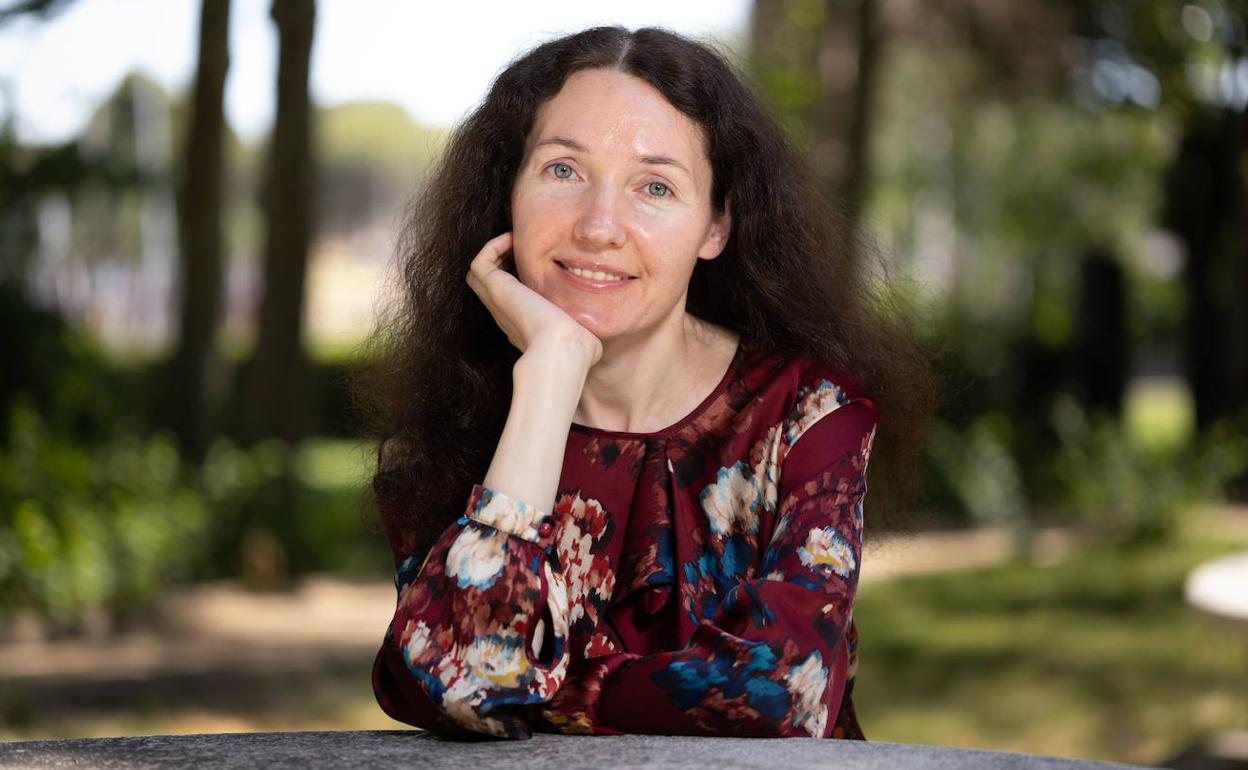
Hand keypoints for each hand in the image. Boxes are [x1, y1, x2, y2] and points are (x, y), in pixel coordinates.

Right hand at [465, 232, 602, 366]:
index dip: (521, 278)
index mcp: (525, 324)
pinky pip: (481, 262)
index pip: (514, 298)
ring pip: (479, 273)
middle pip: (489, 284)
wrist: (564, 350)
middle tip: (525, 247)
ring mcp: (499, 302)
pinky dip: (493, 246)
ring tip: (517, 241)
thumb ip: (586, 334)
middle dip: (504, 261)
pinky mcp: (497, 289)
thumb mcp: (584, 339)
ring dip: (495, 252)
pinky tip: (515, 240)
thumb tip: (596, 338)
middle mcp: (507, 313)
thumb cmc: (578, 350)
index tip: (541, 264)